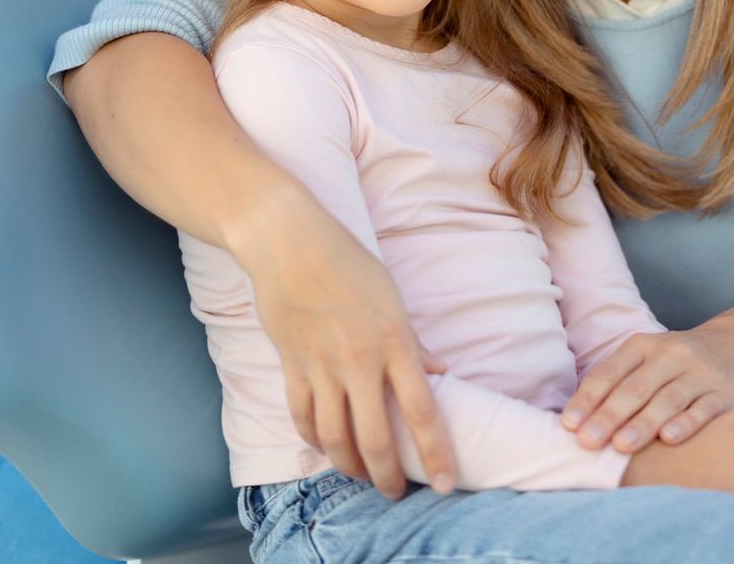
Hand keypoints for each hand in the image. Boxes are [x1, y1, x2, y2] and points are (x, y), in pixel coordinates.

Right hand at [245, 194, 455, 498]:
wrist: (288, 242)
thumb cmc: (347, 262)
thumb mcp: (391, 297)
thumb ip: (414, 343)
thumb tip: (439, 374)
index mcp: (394, 341)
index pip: (422, 411)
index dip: (435, 454)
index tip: (446, 485)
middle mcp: (359, 360)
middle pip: (376, 438)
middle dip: (387, 477)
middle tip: (395, 492)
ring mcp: (321, 365)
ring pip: (335, 437)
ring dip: (349, 466)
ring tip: (360, 475)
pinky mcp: (291, 364)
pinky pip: (302, 416)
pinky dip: (313, 438)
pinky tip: (323, 445)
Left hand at [563, 325, 733, 454]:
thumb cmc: (680, 361)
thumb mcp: (648, 358)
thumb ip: (618, 382)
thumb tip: (576, 419)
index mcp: (642, 346)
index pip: (609, 373)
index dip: (587, 399)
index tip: (568, 425)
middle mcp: (670, 355)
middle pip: (634, 388)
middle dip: (608, 416)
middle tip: (587, 442)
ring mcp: (699, 372)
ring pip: (667, 399)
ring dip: (642, 424)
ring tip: (621, 446)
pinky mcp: (726, 391)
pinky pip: (704, 409)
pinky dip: (686, 423)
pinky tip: (669, 439)